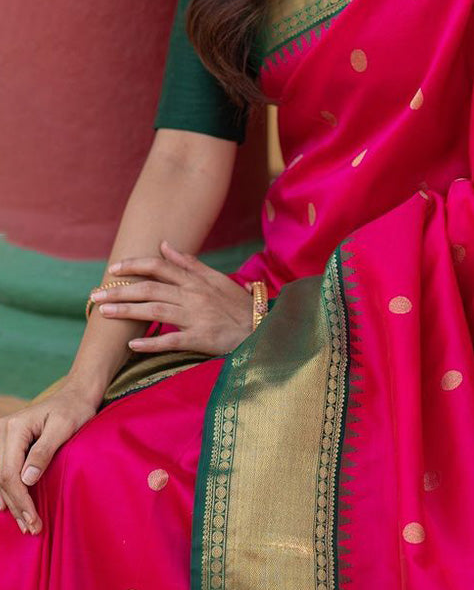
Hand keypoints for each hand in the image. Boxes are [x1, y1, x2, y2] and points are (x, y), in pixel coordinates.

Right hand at [0, 379, 99, 534]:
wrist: (75, 396)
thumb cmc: (73, 410)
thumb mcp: (64, 427)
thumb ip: (44, 451)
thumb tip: (27, 479)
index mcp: (15, 427)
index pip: (9, 472)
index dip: (20, 499)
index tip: (33, 520)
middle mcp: (3, 431)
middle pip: (1, 478)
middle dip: (16, 505)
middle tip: (32, 528)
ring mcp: (3, 438)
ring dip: (11, 502)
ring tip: (25, 524)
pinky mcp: (8, 445)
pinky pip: (2, 472)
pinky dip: (8, 492)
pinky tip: (13, 508)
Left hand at [89, 241, 252, 356]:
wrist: (261, 327)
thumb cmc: (237, 304)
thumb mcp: (216, 278)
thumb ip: (189, 263)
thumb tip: (165, 245)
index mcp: (195, 280)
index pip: (159, 267)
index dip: (134, 265)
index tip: (113, 269)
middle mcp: (193, 296)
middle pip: (150, 288)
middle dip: (120, 290)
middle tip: (96, 294)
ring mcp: (196, 317)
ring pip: (155, 311)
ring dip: (127, 311)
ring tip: (104, 313)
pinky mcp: (201, 339)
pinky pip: (172, 340)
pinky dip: (151, 342)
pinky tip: (132, 345)